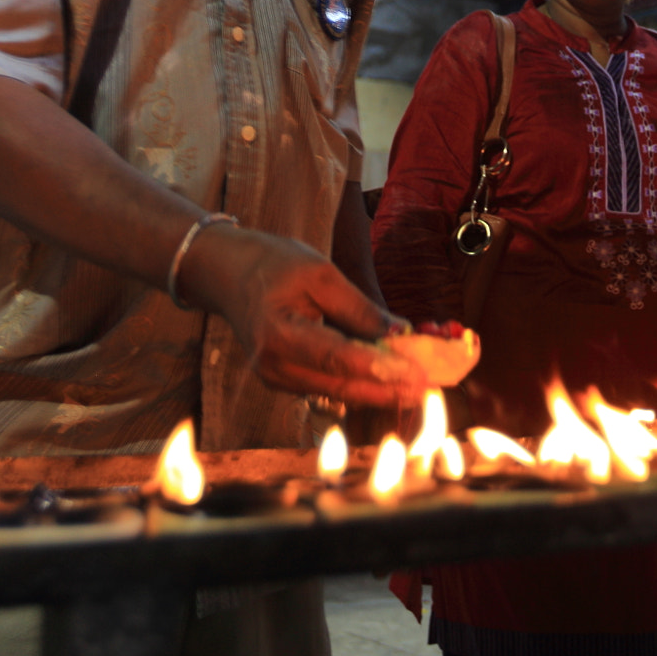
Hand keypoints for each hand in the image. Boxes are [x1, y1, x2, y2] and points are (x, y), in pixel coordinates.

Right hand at [183, 225, 428, 410]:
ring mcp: (276, 379)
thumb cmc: (273, 264)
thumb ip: (359, 308)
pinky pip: (328, 385)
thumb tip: (401, 333)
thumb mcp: (320, 272)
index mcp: (278, 334)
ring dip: (378, 389)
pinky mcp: (285, 381)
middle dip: (387, 389)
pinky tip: (390, 378)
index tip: (416, 373)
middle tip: (428, 387)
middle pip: (340, 385)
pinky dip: (360, 382)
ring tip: (419, 385)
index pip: (337, 357)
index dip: (379, 368)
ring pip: (337, 391)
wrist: (228, 275)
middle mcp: (274, 366)